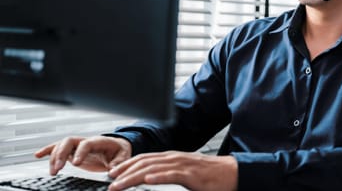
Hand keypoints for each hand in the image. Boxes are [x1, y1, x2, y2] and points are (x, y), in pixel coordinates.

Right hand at [34, 136, 131, 175]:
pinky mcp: (72, 151)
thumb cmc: (120, 151)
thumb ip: (119, 162)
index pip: (87, 143)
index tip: (76, 163)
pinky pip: (58, 147)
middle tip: (57, 169)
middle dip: (61, 154)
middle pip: (70, 141)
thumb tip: (113, 170)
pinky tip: (37, 155)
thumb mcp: (124, 156)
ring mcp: (77, 145)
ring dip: (54, 157)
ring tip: (53, 172)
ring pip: (62, 145)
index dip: (80, 152)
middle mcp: (86, 140)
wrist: (117, 146)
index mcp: (99, 141)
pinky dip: (47, 150)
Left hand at [107, 151, 237, 190]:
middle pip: (145, 162)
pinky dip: (158, 177)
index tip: (113, 174)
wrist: (230, 174)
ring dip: (134, 176)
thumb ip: (169, 173)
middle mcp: (175, 158)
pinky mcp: (191, 175)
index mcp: (172, 158)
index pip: (145, 158)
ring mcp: (183, 165)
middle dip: (125, 171)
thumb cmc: (209, 176)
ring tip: (120, 184)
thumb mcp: (185, 172)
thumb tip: (151, 178)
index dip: (127, 165)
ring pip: (153, 168)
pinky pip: (172, 175)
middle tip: (110, 181)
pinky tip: (147, 180)